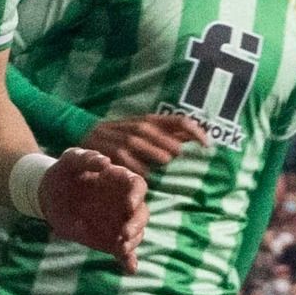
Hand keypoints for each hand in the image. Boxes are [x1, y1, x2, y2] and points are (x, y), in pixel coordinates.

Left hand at [41, 146, 146, 272]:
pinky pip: (124, 252)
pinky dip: (129, 261)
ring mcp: (119, 222)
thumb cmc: (63, 173)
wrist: (50, 196)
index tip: (127, 204)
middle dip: (137, 224)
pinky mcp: (110, 240)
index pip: (137, 186)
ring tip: (121, 248)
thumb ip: (85, 158)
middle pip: (141, 213)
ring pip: (136, 233)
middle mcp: (123, 202)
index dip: (137, 195)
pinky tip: (130, 268)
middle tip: (124, 233)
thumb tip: (105, 162)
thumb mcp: (69, 161)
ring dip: (133, 242)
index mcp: (119, 180)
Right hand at [80, 112, 200, 175]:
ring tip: (155, 169)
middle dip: (177, 157)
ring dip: (162, 167)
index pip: (182, 121)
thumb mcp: (143, 126)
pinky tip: (141, 175)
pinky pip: (144, 171)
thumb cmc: (122, 132)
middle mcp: (143, 128)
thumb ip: (168, 131)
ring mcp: (131, 142)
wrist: (87, 132)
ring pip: (162, 159)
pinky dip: (146, 175)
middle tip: (172, 164)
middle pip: (175, 147)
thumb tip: (196, 136)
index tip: (208, 146)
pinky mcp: (121, 156)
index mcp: (151, 119)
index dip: (198, 133)